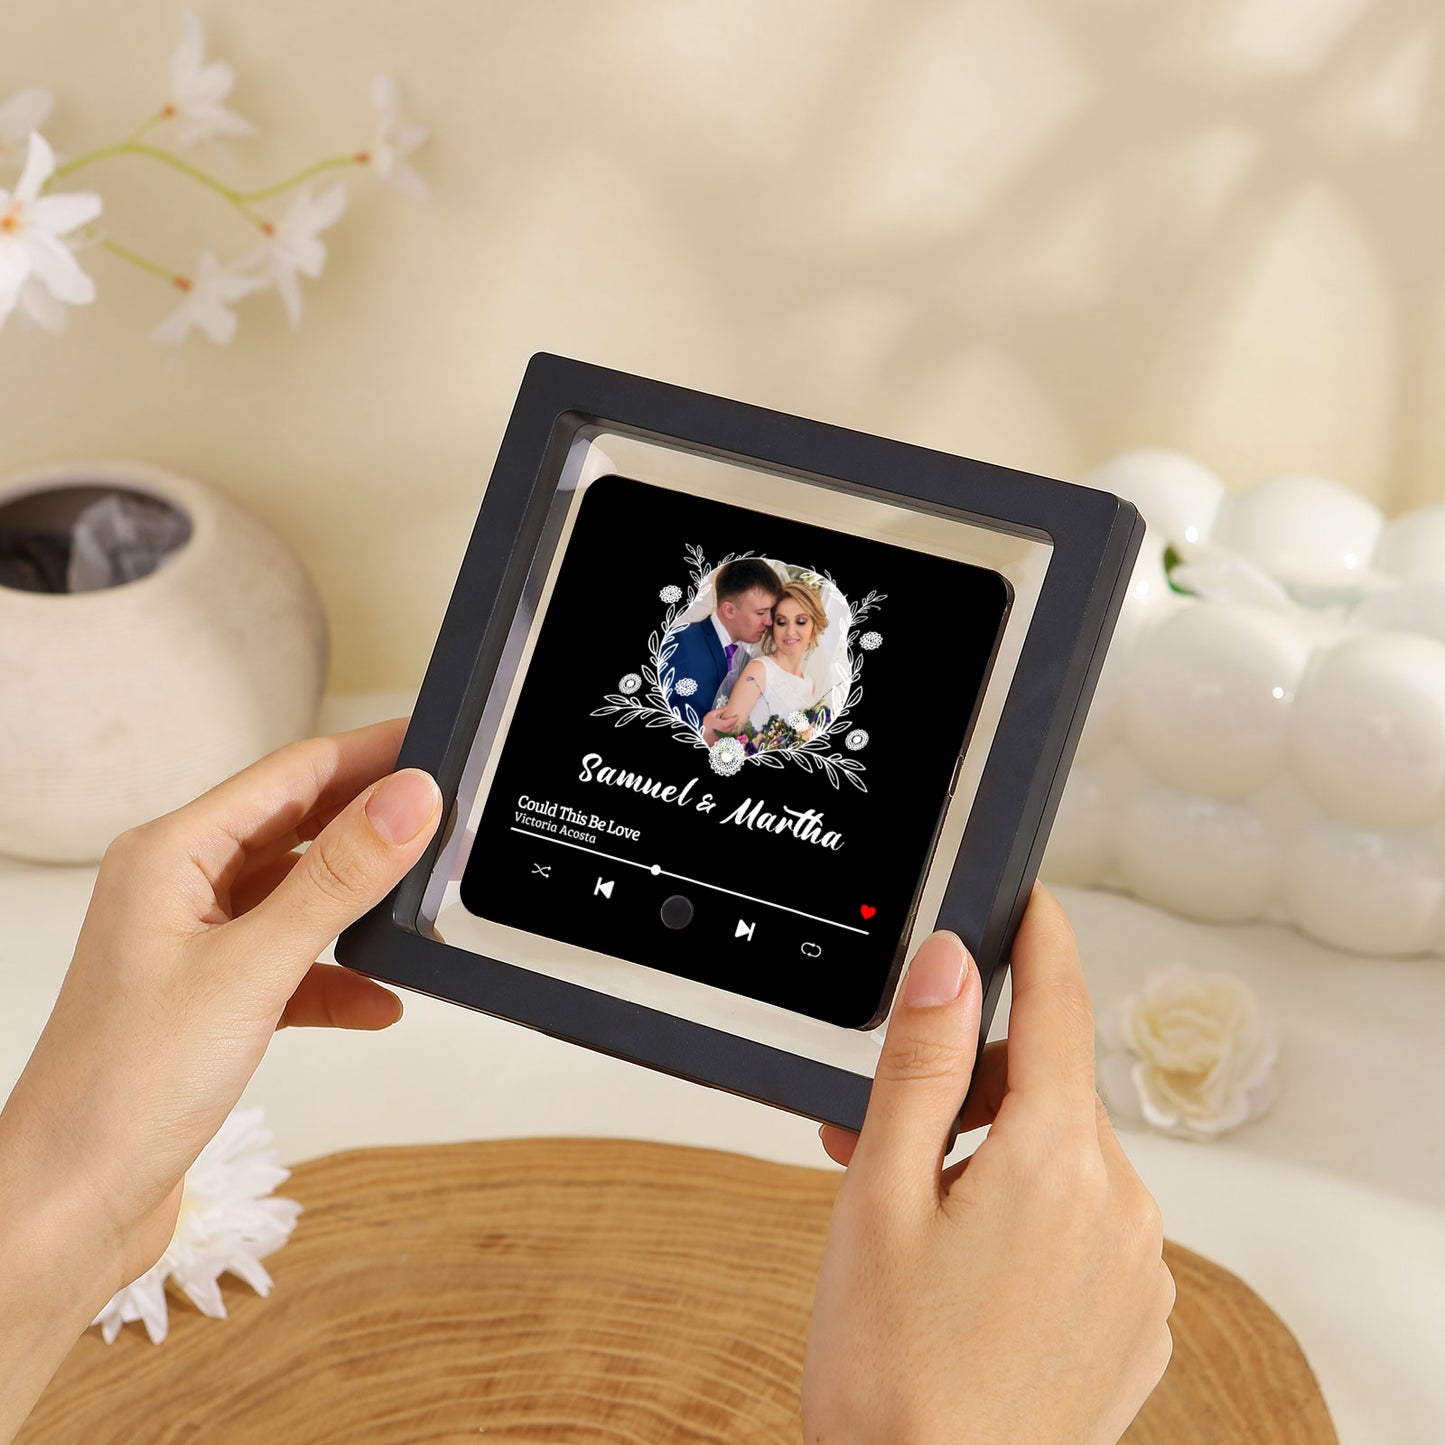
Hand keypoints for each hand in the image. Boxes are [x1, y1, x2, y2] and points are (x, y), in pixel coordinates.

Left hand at [0, 719, 440, 1429]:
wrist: (74, 1204)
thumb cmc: (121, 1089)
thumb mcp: (252, 969)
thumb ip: (337, 879)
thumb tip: (407, 800)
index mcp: (169, 854)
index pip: (289, 774)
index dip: (366, 753)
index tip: (432, 743)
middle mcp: (179, 888)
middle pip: (298, 828)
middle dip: (372, 823)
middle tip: (447, 815)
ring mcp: (197, 944)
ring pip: (300, 895)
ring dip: (358, 904)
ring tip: (422, 900)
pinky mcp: (216, 999)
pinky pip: (296, 964)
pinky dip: (340, 977)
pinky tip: (380, 999)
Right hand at [700, 707, 736, 743]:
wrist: (700, 735)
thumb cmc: (705, 725)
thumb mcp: (711, 714)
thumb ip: (720, 710)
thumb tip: (726, 707)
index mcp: (724, 724)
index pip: (734, 720)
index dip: (736, 717)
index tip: (737, 716)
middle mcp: (726, 731)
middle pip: (734, 726)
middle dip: (734, 722)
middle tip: (731, 719)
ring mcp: (724, 736)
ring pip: (732, 731)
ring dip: (732, 728)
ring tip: (728, 725)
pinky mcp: (722, 739)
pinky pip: (728, 736)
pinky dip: (728, 732)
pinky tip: (724, 730)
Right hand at [802, 890, 1173, 1443]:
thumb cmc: (893, 1374)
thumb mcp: (878, 1194)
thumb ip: (919, 1065)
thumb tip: (949, 965)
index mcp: (1056, 1163)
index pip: (1060, 1009)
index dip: (1042, 941)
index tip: (1032, 899)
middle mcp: (1121, 1207)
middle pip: (1049, 1089)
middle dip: (967, 1087)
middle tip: (881, 1133)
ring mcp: (1138, 1270)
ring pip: (1063, 1158)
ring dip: (991, 1155)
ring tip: (910, 1214)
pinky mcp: (1137, 1319)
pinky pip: (1086, 1224)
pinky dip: (1029, 1215)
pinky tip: (966, 1267)